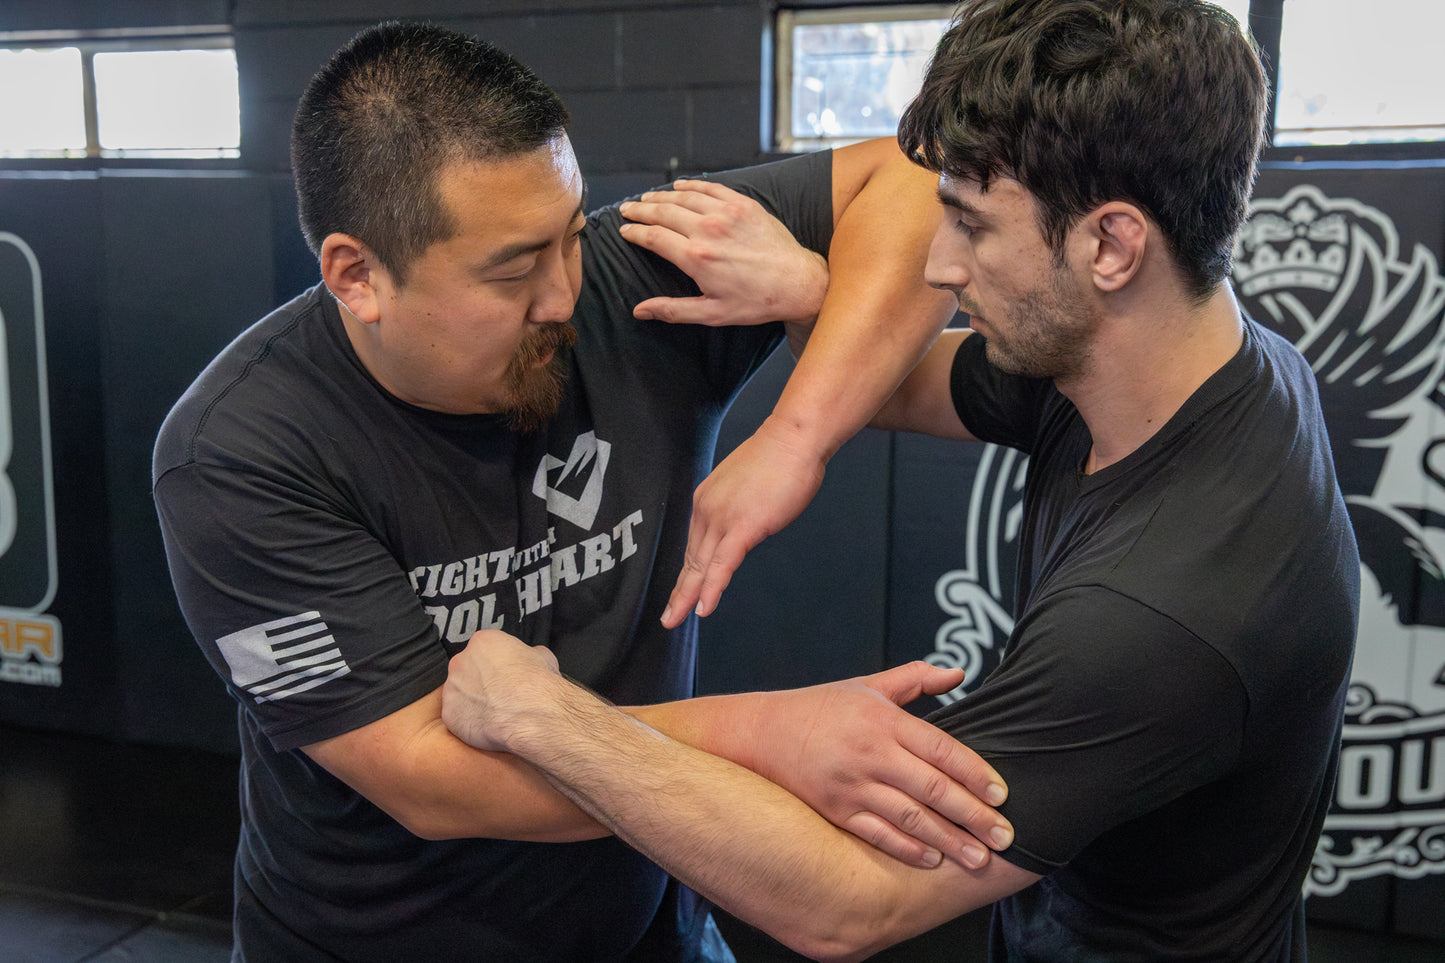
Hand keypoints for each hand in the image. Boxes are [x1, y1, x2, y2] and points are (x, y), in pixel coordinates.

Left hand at [442, 629, 562, 752]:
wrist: (532, 715)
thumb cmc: (539, 685)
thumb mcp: (543, 657)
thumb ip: (528, 654)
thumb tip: (530, 658)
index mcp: (483, 642)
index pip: (484, 650)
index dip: (497, 665)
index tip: (506, 676)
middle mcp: (461, 661)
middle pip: (467, 670)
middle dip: (481, 682)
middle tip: (500, 695)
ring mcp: (452, 688)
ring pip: (460, 694)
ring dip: (474, 702)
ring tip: (495, 713)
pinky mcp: (449, 714)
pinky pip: (457, 717)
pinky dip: (470, 723)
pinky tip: (488, 727)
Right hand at [620, 179, 827, 325]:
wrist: (797, 283)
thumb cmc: (756, 302)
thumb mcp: (712, 314)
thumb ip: (673, 310)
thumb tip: (640, 311)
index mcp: (697, 258)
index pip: (653, 237)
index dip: (634, 232)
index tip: (624, 230)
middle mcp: (708, 230)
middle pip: (663, 212)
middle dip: (640, 210)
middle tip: (627, 209)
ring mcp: (727, 213)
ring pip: (684, 197)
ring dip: (661, 196)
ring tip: (647, 198)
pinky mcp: (744, 204)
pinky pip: (711, 188)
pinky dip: (692, 186)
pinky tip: (680, 186)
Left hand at [661, 417, 823, 626]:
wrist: (793, 439)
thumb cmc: (778, 459)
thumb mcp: (746, 487)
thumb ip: (738, 509)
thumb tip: (743, 526)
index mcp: (706, 499)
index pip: (693, 544)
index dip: (687, 572)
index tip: (680, 591)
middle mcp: (706, 509)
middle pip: (691, 559)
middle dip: (680, 591)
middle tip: (669, 617)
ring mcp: (723, 518)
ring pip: (701, 566)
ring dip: (688, 596)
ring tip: (677, 619)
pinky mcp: (743, 526)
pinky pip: (722, 565)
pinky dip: (712, 588)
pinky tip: (704, 608)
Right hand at [742, 662, 1011, 869]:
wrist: (760, 734)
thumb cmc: (820, 707)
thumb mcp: (866, 686)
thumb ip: (915, 679)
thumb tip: (958, 672)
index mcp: (884, 721)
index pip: (942, 749)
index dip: (975, 773)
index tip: (1002, 795)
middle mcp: (871, 754)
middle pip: (934, 789)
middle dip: (974, 816)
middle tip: (1006, 837)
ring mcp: (852, 786)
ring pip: (911, 818)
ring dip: (949, 841)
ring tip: (979, 858)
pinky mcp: (835, 811)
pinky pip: (878, 835)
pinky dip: (907, 850)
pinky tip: (933, 860)